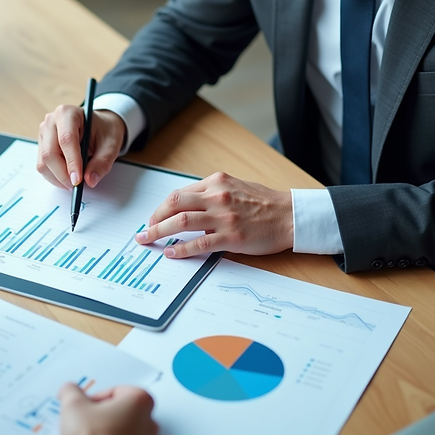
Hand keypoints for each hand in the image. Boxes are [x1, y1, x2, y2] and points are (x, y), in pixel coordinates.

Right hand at [37, 105, 126, 189]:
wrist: (99, 125)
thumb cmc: (104, 130)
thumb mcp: (111, 145)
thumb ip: (102, 162)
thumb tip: (90, 180)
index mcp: (68, 113)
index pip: (66, 140)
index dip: (72, 162)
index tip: (78, 180)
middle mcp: (51, 121)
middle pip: (49, 153)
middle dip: (63, 174)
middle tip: (77, 186)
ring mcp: (44, 134)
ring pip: (43, 163)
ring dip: (58, 178)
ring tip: (74, 181)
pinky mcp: (42, 146)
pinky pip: (43, 166)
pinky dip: (54, 177)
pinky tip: (68, 176)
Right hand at [58, 384, 159, 434]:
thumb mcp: (72, 406)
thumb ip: (71, 390)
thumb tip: (69, 390)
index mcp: (140, 401)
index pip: (114, 391)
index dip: (94, 400)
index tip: (85, 409)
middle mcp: (150, 422)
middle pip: (122, 412)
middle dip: (104, 417)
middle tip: (87, 425)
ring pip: (126, 433)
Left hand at [135, 172, 293, 257]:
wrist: (289, 216)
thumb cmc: (264, 202)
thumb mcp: (235, 187)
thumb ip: (212, 193)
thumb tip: (188, 206)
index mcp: (216, 182)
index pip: (180, 193)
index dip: (162, 207)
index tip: (154, 218)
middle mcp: (217, 196)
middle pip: (174, 204)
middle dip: (155, 218)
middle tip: (145, 230)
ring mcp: (223, 217)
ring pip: (181, 222)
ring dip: (160, 232)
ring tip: (148, 240)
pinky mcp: (231, 237)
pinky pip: (199, 244)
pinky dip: (181, 249)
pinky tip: (171, 252)